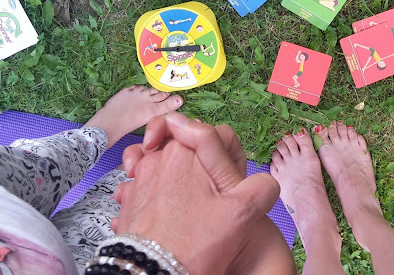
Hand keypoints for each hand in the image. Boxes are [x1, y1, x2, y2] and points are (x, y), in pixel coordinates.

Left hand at [114, 112, 280, 274]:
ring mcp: (138, 179)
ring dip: (169, 173)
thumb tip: (266, 181)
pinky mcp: (127, 200)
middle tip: (207, 188)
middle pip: (183, 145)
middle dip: (196, 162)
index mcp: (186, 152)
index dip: (227, 152)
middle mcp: (157, 158)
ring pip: (158, 161)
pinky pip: (139, 184)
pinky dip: (149, 191)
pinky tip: (161, 210)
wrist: (153, 273)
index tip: (227, 173)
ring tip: (181, 196)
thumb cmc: (196, 243)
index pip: (213, 133)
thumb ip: (262, 188)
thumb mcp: (242, 215)